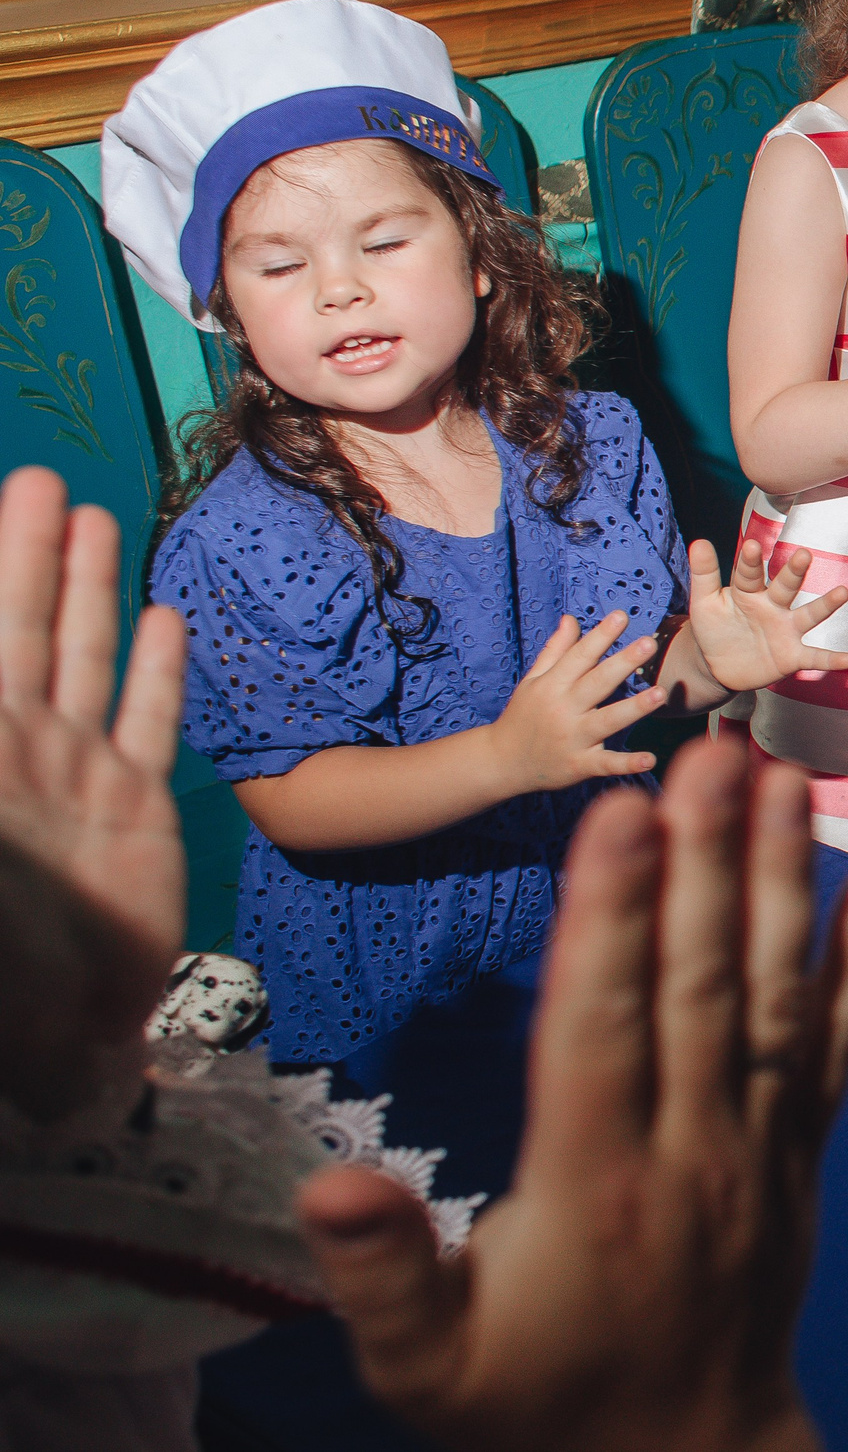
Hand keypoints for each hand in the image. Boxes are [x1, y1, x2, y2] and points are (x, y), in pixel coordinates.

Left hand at [0, 467, 185, 1119]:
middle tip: (36, 481)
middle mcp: (14, 753)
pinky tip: (158, 617)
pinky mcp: (136, 806)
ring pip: (81, 658)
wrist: (57, 1043)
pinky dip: (153, 669)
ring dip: (83, 587)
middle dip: (22, 556)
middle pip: (19, 630)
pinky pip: (147, 720)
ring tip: (87, 517)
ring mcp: (76, 776)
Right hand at [297, 739, 847, 1451]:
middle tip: (711, 749)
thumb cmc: (538, 1407)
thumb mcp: (430, 1368)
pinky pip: (840, 1049)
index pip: (604, 1023)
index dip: (613, 914)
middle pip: (703, 983)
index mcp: (595, 1181)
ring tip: (782, 778)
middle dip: (705, 859)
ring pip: (780, 996)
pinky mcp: (803, 1154)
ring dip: (782, 882)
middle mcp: (691, 1145)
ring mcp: (760, 1144)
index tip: (618, 811)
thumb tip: (324, 1186)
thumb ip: (383, 1274)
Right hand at [487, 612, 666, 789]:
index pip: (580, 656)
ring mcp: (572, 738)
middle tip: (649, 644)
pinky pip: (606, 764)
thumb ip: (555, 650)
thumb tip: (571, 618)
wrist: (502, 762)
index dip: (600, 635)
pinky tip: (649, 759)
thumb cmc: (523, 715)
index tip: (622, 615)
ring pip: (607, 720)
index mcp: (552, 686)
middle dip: (623, 663)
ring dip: (634, 708)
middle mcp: (563, 709)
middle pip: (597, 683)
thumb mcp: (533, 680)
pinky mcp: (579, 766)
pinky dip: (627, 764)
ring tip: (660, 693)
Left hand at [682, 539, 847, 694]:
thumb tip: (699, 542)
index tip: (753, 546)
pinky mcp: (792, 656)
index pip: (749, 574)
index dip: (751, 562)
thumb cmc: (713, 628)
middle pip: (785, 586)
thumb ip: (704, 574)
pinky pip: (814, 657)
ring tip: (843, 592)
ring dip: (826, 605)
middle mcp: (772, 606)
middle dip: (794, 572)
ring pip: (808, 615)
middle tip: (804, 555)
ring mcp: (785, 630)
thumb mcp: (704, 602)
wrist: (717, 665)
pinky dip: (831, 660)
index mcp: (748, 591)